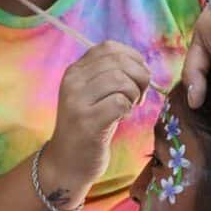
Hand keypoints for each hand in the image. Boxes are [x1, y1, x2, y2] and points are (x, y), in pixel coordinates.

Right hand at [45, 41, 150, 188]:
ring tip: (130, 106)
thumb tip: (142, 64)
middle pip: (119, 62)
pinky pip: (119, 102)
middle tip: (139, 96)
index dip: (132, 58)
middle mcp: (72, 81)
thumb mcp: (94, 94)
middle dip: (140, 76)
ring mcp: (76, 101)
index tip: (138, 77)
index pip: (109, 47)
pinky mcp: (86, 122)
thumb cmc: (90, 127)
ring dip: (134, 94)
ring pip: (121, 80)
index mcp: (74, 70)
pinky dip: (128, 108)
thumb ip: (110, 74)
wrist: (67, 162)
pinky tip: (122, 117)